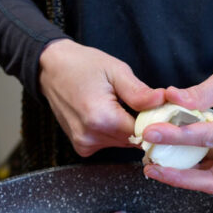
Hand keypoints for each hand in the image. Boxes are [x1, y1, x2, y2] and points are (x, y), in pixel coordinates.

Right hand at [38, 39, 163, 156]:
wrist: (51, 69)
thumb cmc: (82, 65)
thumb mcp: (115, 70)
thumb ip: (138, 91)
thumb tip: (162, 101)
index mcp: (101, 118)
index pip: (144, 131)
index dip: (155, 121)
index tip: (158, 108)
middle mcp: (91, 136)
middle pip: (133, 140)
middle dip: (142, 125)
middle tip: (140, 103)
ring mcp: (84, 144)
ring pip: (123, 143)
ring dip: (128, 129)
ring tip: (121, 106)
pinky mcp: (82, 147)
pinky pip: (109, 144)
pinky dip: (114, 132)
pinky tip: (108, 115)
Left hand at [141, 60, 212, 193]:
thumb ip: (201, 92)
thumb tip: (171, 98)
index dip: (180, 137)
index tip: (152, 133)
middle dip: (180, 177)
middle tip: (151, 168)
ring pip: (211, 181)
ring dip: (181, 178)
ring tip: (153, 167)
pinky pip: (210, 173)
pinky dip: (188, 171)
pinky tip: (167, 163)